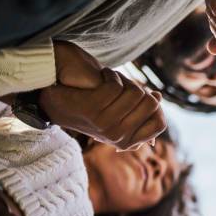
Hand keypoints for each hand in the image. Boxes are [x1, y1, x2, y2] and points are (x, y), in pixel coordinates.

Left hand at [40, 41, 165, 149]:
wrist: (56, 103)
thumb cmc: (89, 106)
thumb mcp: (116, 114)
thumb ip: (137, 110)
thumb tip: (158, 97)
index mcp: (127, 141)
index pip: (160, 123)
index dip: (156, 106)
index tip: (144, 96)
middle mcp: (118, 137)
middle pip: (150, 104)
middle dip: (140, 89)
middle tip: (124, 86)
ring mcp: (106, 125)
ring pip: (135, 92)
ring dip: (124, 80)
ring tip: (110, 80)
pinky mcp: (93, 110)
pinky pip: (116, 86)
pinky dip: (110, 75)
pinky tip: (101, 76)